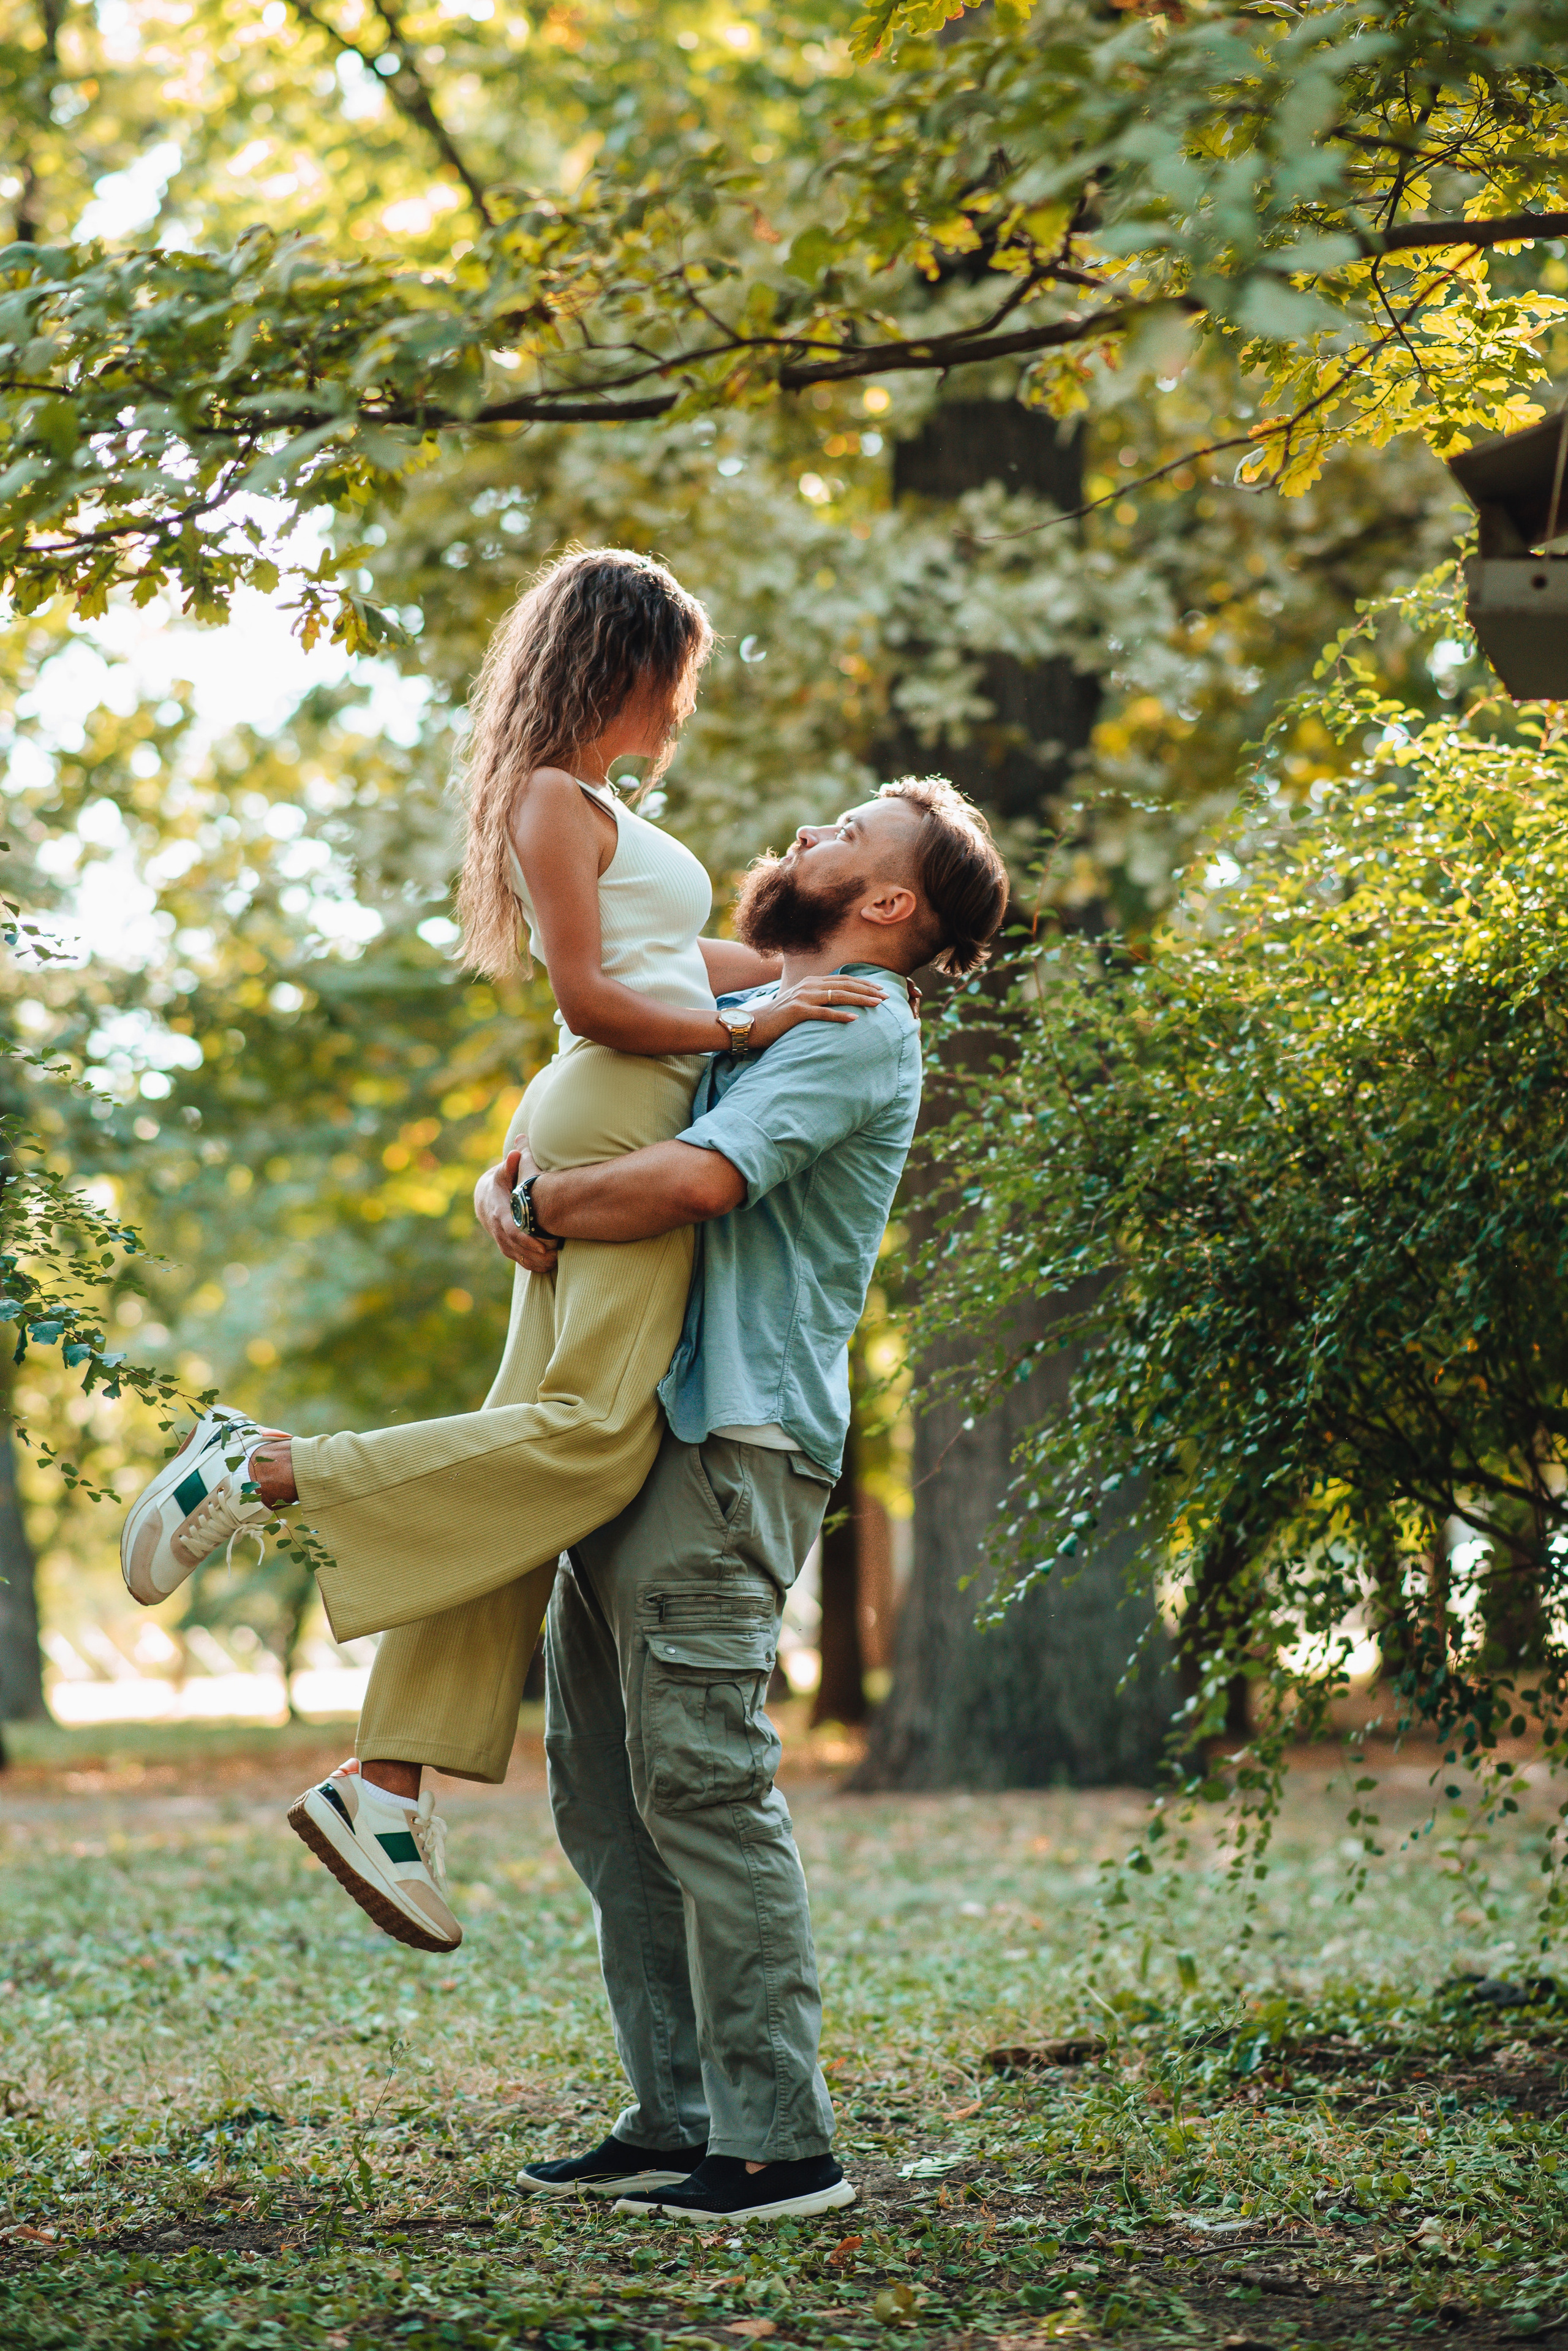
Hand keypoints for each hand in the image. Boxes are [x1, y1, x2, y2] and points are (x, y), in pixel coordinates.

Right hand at [474, 1148, 559, 1274]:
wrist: (485, 1199)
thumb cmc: (500, 1183)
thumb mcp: (502, 1172)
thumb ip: (510, 1165)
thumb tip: (515, 1153)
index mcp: (500, 1213)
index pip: (512, 1231)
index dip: (527, 1240)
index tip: (544, 1246)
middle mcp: (499, 1231)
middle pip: (518, 1249)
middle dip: (537, 1254)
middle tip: (558, 1255)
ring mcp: (503, 1242)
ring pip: (520, 1258)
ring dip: (538, 1263)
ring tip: (557, 1261)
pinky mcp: (508, 1248)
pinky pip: (521, 1261)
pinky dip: (535, 1266)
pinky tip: (551, 1266)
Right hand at [744, 972, 886, 1050]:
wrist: (754, 1025)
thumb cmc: (779, 1018)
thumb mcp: (800, 1003)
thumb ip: (817, 1000)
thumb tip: (837, 1003)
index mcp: (811, 982)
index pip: (843, 979)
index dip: (864, 983)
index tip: (880, 989)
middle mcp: (809, 985)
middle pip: (845, 985)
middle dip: (868, 989)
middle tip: (886, 996)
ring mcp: (803, 997)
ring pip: (838, 996)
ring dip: (860, 999)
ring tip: (877, 1004)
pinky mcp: (797, 1011)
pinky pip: (823, 1013)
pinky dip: (840, 1016)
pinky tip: (855, 1019)